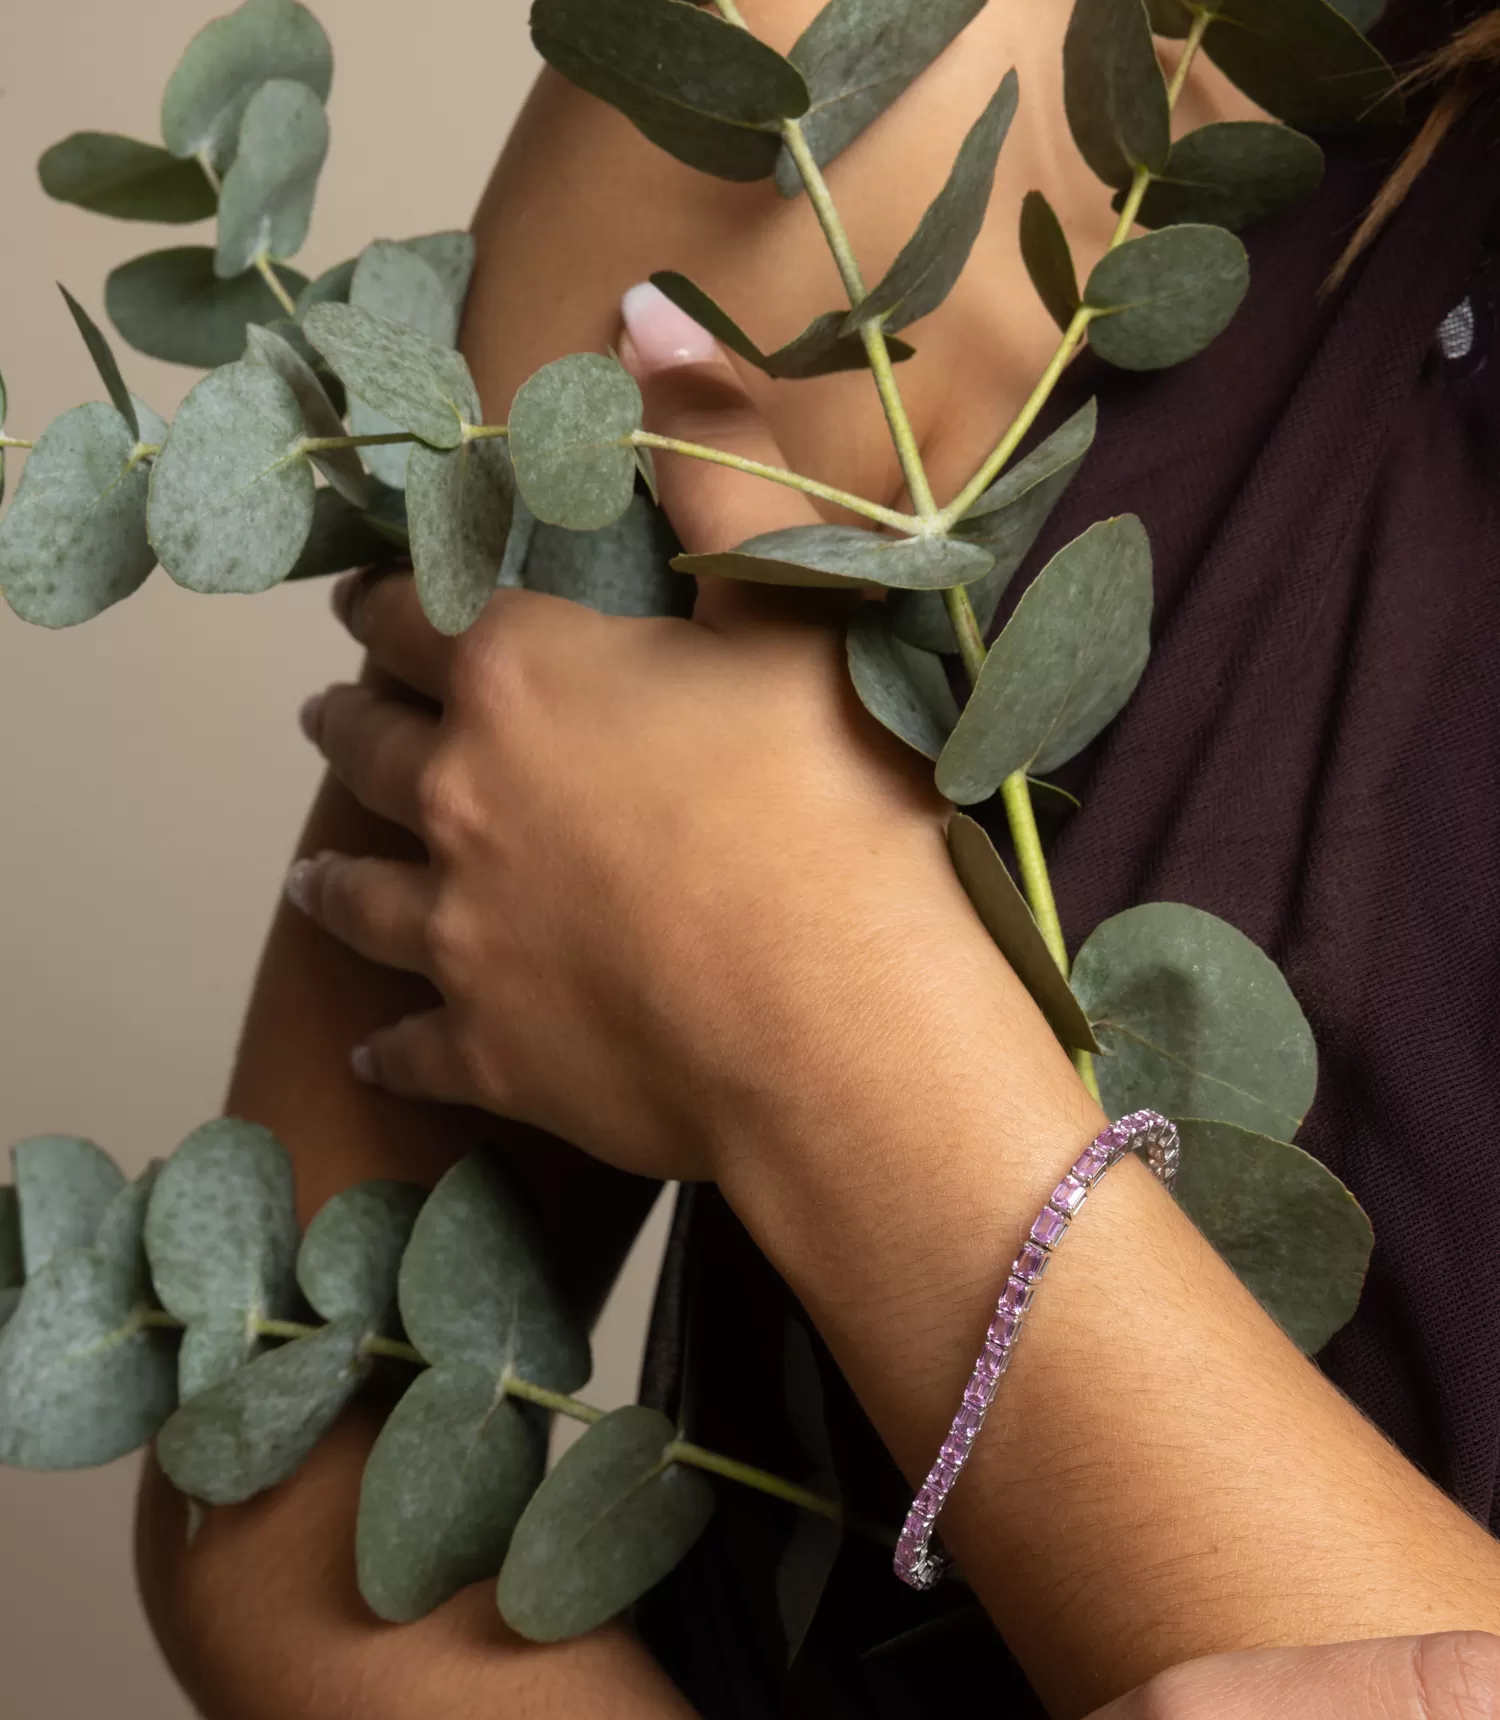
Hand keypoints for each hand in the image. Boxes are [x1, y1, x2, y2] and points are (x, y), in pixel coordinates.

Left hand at [288, 285, 979, 1181]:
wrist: (848, 1036)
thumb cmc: (844, 809)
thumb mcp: (799, 602)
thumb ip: (713, 456)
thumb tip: (644, 307)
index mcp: (527, 676)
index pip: (420, 612)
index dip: (390, 597)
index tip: (369, 597)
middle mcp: (463, 797)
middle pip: (370, 746)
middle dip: (348, 720)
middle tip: (329, 715)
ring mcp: (463, 935)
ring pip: (362, 897)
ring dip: (335, 878)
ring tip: (316, 873)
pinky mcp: (489, 1053)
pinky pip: (410, 1046)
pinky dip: (389, 1045)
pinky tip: (375, 1049)